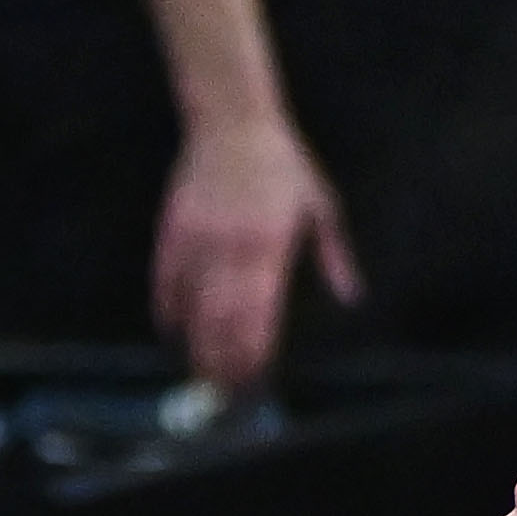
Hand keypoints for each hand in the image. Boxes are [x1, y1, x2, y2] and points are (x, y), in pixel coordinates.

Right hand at [150, 113, 361, 389]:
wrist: (234, 125)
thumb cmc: (284, 167)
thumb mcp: (320, 206)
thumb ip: (333, 256)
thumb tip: (350, 297)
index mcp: (273, 244)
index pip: (260, 313)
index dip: (256, 350)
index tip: (257, 378)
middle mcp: (233, 247)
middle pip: (224, 319)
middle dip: (224, 360)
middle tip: (227, 390)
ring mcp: (199, 240)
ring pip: (192, 308)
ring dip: (197, 345)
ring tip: (202, 373)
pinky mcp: (173, 232)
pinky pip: (165, 283)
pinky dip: (168, 311)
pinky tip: (174, 332)